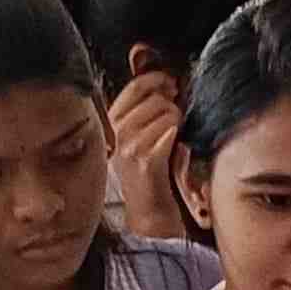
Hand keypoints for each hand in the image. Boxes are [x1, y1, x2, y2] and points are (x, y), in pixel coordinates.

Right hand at [107, 65, 192, 239]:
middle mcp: (118, 132)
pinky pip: (169, 132)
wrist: (148, 211)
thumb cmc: (150, 170)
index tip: (172, 85)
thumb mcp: (140, 133)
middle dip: (172, 104)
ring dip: (177, 121)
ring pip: (165, 113)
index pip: (136, 86)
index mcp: (113, 121)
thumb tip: (164, 78)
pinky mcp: (146, 161)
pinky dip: (178, 136)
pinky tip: (176, 147)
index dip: (158, 80)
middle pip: (155, 98)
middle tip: (176, 117)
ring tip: (175, 135)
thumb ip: (146, 106)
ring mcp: (130, 147)